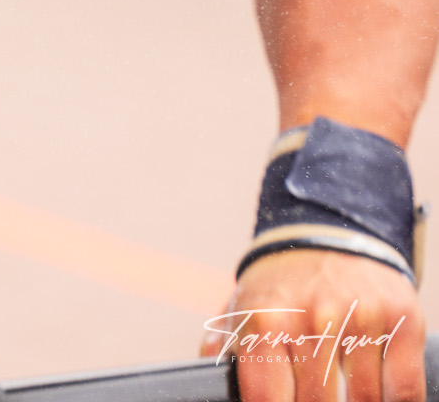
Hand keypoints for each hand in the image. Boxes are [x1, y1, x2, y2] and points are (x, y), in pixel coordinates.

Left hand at [201, 250, 423, 401]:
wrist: (328, 228)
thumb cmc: (281, 280)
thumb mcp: (242, 305)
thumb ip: (225, 343)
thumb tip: (209, 364)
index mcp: (265, 320)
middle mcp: (312, 318)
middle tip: (315, 392)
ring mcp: (359, 318)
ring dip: (356, 401)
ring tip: (343, 388)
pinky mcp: (400, 319)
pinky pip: (403, 391)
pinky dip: (394, 398)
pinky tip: (379, 391)